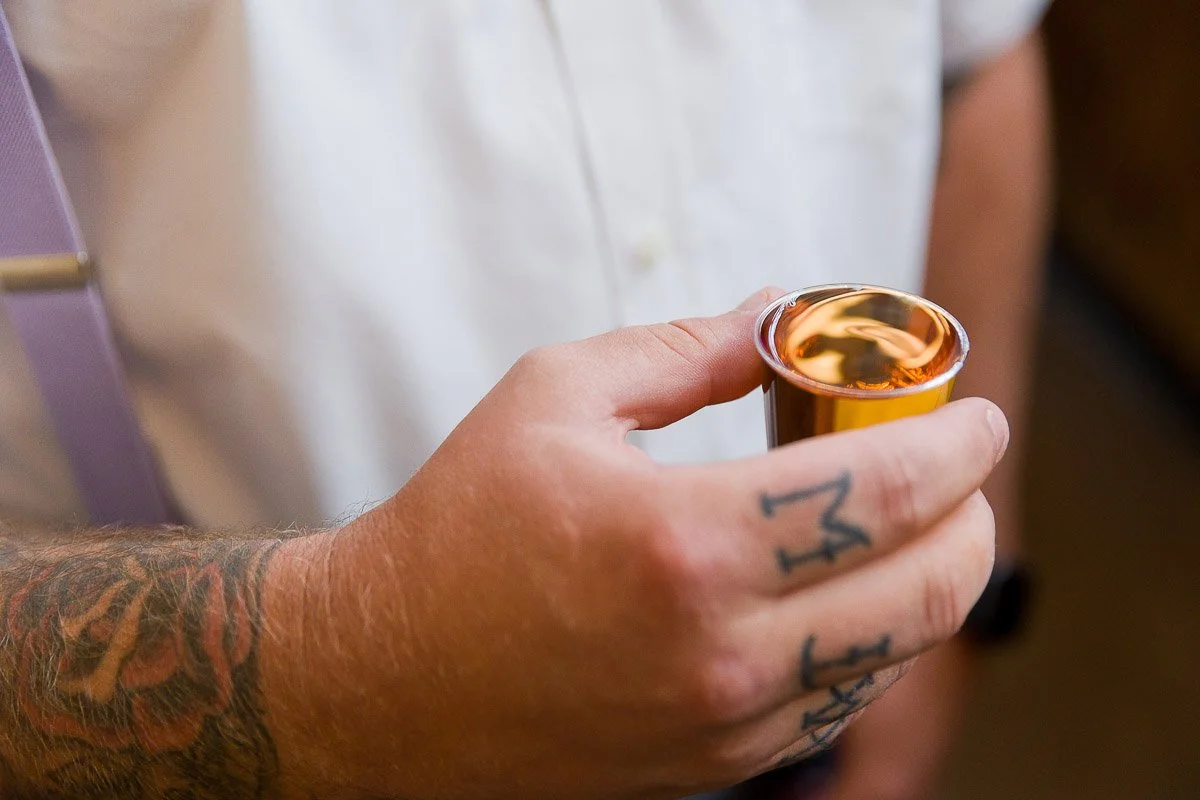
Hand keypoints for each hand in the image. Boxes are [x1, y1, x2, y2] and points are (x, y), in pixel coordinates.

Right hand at [265, 291, 1007, 799]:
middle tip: (954, 472)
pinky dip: (867, 641)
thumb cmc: (460, 527)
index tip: (975, 415)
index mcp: (684, 539)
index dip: (954, 444)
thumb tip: (774, 315)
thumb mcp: (556, 397)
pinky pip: (837, 703)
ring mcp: (725, 723)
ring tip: (893, 524)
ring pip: (895, 654)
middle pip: (928, 589)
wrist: (385, 677)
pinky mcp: (713, 764)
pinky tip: (836, 594)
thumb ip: (683, 351)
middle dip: (969, 518)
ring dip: (925, 579)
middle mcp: (722, 648)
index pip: (882, 491)